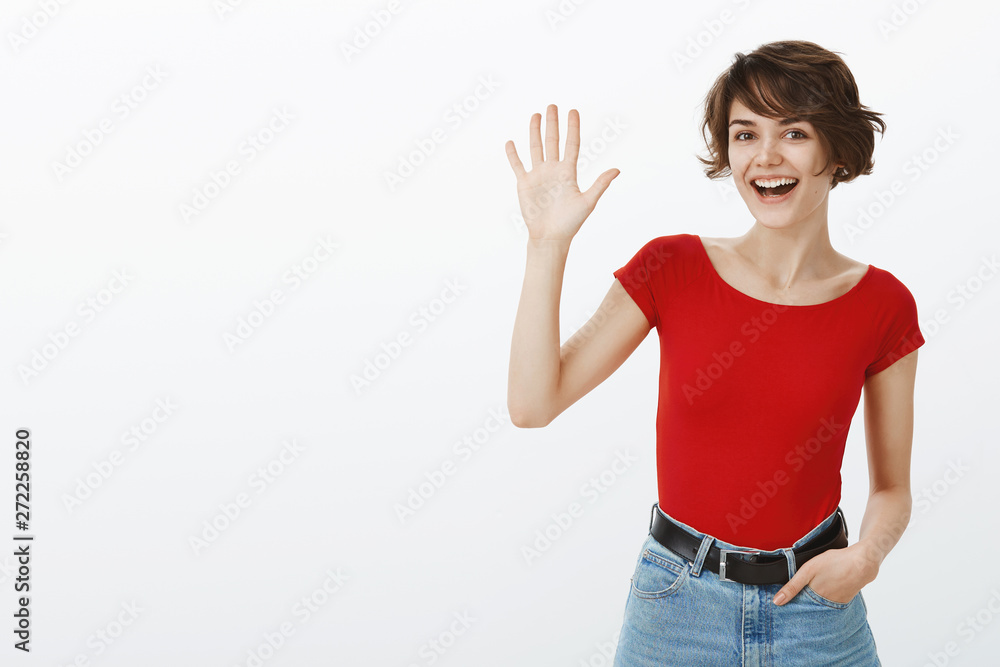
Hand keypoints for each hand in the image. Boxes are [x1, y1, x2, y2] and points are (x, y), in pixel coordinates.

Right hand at [505, 104, 619, 241]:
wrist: (550, 237)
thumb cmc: (571, 223)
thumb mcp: (588, 202)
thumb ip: (600, 184)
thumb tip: (617, 170)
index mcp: (568, 172)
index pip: (571, 144)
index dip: (572, 128)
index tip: (573, 111)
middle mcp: (553, 170)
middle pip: (553, 141)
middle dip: (553, 123)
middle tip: (552, 106)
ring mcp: (538, 176)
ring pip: (535, 148)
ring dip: (535, 131)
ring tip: (535, 115)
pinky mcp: (524, 184)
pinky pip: (517, 165)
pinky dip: (513, 154)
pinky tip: (511, 142)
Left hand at [772, 544, 878, 605]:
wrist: (862, 563)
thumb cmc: (835, 563)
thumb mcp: (808, 570)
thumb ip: (792, 586)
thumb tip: (776, 602)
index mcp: (814, 599)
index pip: (797, 608)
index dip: (790, 605)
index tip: (782, 604)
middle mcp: (825, 606)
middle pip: (808, 608)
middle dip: (800, 604)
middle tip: (794, 596)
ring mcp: (836, 604)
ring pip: (819, 606)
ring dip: (813, 601)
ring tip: (812, 588)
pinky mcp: (844, 601)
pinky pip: (830, 603)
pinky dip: (824, 598)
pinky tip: (824, 587)